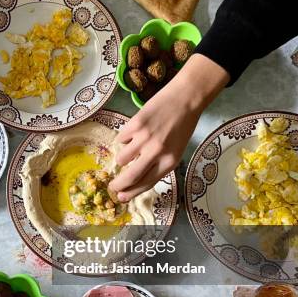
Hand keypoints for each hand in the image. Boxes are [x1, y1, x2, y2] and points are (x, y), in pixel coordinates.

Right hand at [109, 54, 228, 201]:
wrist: (185, 99)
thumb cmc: (182, 126)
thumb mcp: (175, 150)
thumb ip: (158, 164)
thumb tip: (135, 178)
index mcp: (169, 162)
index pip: (146, 184)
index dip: (131, 193)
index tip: (121, 197)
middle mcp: (157, 153)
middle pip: (130, 177)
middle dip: (118, 185)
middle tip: (112, 186)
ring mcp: (144, 139)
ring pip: (122, 158)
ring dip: (123, 157)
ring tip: (132, 147)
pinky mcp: (135, 125)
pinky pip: (121, 139)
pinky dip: (125, 139)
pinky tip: (135, 132)